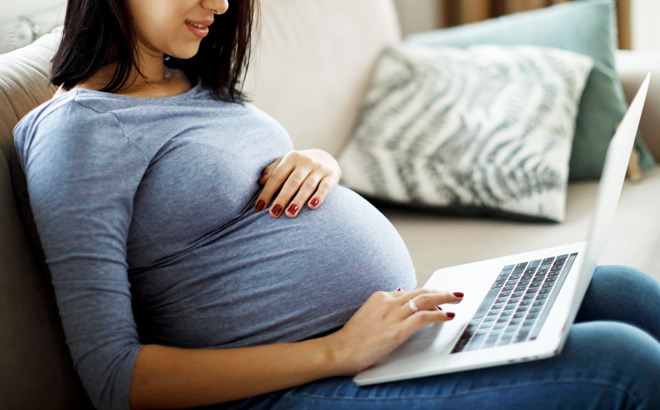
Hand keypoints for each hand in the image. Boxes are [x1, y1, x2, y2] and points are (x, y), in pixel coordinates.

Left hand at [255, 149, 341, 217]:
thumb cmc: (299, 166)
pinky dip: (319, 196)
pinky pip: (325, 187)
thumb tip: (261, 181)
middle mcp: (305, 162)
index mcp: (291, 158)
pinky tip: (312, 206)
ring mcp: (319, 168)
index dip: (268, 191)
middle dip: (282, 198)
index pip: (277, 176)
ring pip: (308, 186)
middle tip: (273, 213)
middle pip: (292, 182)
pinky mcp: (332, 175)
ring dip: (298, 200)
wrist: (326, 158)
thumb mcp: (286, 164)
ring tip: (290, 214)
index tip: (259, 207)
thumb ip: (273, 171)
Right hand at [322, 289, 462, 374]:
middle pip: (422, 292)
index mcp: (380, 296)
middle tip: (456, 292)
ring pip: (426, 300)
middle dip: (441, 291)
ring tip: (458, 298)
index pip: (411, 292)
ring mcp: (393, 315)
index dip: (429, 294)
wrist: (340, 350)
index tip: (439, 297)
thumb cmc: (353, 337)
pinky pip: (424, 317)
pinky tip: (448, 315)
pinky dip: (439, 314)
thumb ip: (385, 305)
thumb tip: (401, 294)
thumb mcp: (368, 313)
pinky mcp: (397, 330)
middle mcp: (388, 302)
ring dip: (445, 298)